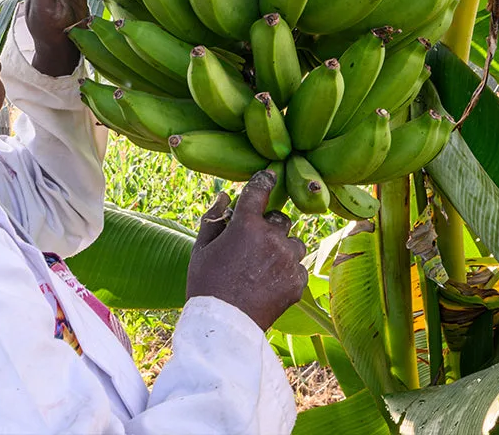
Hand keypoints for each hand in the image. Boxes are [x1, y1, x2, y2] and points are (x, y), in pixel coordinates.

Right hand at [185, 170, 308, 330]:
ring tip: (263, 265)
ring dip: (282, 248)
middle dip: (269, 225)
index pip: (260, 189)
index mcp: (246, 224)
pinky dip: (287, 271)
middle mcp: (272, 237)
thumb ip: (214, 218)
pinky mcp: (297, 282)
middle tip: (254, 242)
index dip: (265, 179)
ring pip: (294, 243)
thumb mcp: (201, 248)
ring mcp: (288, 260)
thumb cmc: (206, 283)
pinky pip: (298, 267)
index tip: (270, 174)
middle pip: (281, 219)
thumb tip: (225, 197)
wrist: (224, 324)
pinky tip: (269, 282)